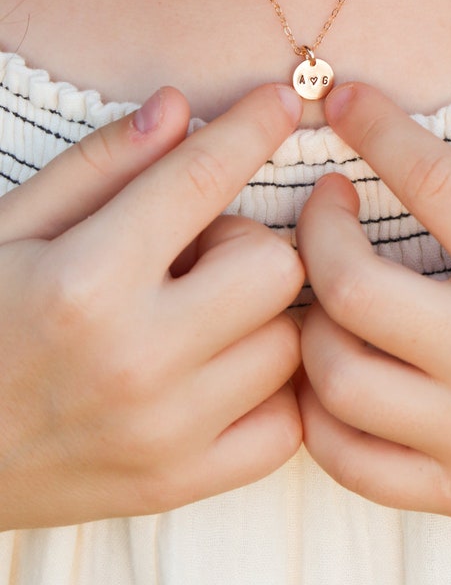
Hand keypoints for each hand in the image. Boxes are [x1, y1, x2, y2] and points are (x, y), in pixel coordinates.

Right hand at [0, 83, 303, 529]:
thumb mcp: (10, 227)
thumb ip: (98, 167)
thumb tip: (180, 109)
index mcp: (86, 280)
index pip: (202, 180)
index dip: (253, 127)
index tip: (283, 99)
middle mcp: (136, 358)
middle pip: (276, 267)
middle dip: (246, 243)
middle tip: (193, 256)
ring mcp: (164, 432)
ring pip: (288, 343)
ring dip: (257, 317)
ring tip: (195, 318)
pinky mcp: (178, 485)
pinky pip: (286, 424)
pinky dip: (268, 391)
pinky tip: (219, 371)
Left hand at [297, 82, 450, 583]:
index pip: (433, 184)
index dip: (374, 127)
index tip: (342, 98)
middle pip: (350, 286)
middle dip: (316, 225)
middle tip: (327, 198)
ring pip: (335, 378)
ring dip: (307, 320)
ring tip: (326, 287)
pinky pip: (351, 463)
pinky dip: (318, 417)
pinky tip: (332, 374)